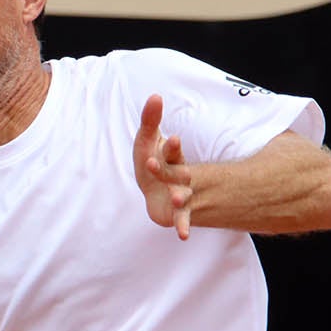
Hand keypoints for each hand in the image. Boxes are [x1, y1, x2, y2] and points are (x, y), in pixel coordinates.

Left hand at [133, 94, 193, 239]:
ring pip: (182, 195)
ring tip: (176, 197)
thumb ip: (150, 119)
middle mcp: (181, 176)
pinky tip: (182, 235)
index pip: (172, 152)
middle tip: (165, 166)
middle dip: (172, 170)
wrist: (158, 191)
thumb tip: (155, 95)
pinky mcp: (177, 212)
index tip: (170, 139)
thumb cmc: (154, 161)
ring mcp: (181, 194)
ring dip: (180, 196)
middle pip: (178, 172)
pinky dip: (183, 226)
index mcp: (172, 158)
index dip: (170, 147)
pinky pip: (182, 219)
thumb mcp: (148, 141)